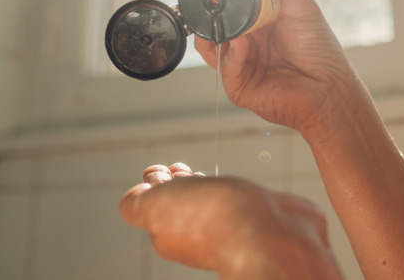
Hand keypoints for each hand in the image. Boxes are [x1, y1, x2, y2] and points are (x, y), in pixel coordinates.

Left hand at [120, 163, 342, 278]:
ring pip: (209, 202)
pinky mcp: (257, 218)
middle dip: (177, 181)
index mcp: (168, 233)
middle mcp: (197, 233)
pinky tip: (235, 184)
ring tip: (201, 175)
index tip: (159, 170)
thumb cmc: (211, 221)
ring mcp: (229, 226)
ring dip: (203, 185)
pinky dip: (232, 190)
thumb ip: (137, 204)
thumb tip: (134, 198)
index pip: (153, 205)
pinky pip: (238, 203)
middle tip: (180, 169)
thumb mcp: (155, 207)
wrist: (269, 234)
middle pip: (181, 204)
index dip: (153, 182)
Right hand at [195, 0, 360, 132]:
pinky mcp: (239, 87)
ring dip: (216, 34)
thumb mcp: (300, 3)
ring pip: (211, 47)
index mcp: (259, 24)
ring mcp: (240, 66)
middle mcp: (247, 44)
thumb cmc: (320, 49)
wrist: (329, 89)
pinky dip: (231, 55)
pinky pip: (224, 67)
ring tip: (230, 26)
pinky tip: (243, 46)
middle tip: (213, 1)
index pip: (231, 6)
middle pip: (216, 25)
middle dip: (212, 14)